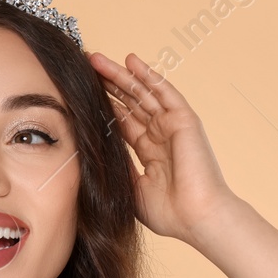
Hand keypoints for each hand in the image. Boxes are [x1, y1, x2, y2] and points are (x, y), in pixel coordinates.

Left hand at [88, 51, 238, 247]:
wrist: (197, 218)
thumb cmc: (170, 213)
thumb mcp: (131, 190)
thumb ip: (116, 169)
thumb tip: (93, 155)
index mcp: (150, 152)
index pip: (122, 122)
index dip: (104, 107)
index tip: (80, 95)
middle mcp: (160, 135)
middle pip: (129, 103)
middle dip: (107, 85)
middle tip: (84, 68)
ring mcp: (172, 126)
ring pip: (142, 93)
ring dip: (120, 75)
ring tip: (97, 59)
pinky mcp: (184, 120)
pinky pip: (164, 92)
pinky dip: (148, 75)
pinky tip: (131, 61)